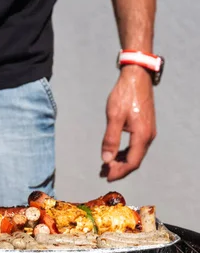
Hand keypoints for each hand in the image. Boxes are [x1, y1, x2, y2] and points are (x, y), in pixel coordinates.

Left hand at [101, 65, 155, 181]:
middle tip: (104, 172)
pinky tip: (115, 153)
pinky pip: (137, 146)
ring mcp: (149, 131)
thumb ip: (110, 139)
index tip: (106, 176)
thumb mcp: (114, 117)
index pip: (132, 162)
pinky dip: (126, 152)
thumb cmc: (124, 94)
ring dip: (122, 161)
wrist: (137, 76)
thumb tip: (106, 160)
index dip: (119, 172)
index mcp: (142, 135)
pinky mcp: (146, 127)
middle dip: (119, 169)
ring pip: (136, 154)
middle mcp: (148, 136)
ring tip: (107, 165)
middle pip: (135, 161)